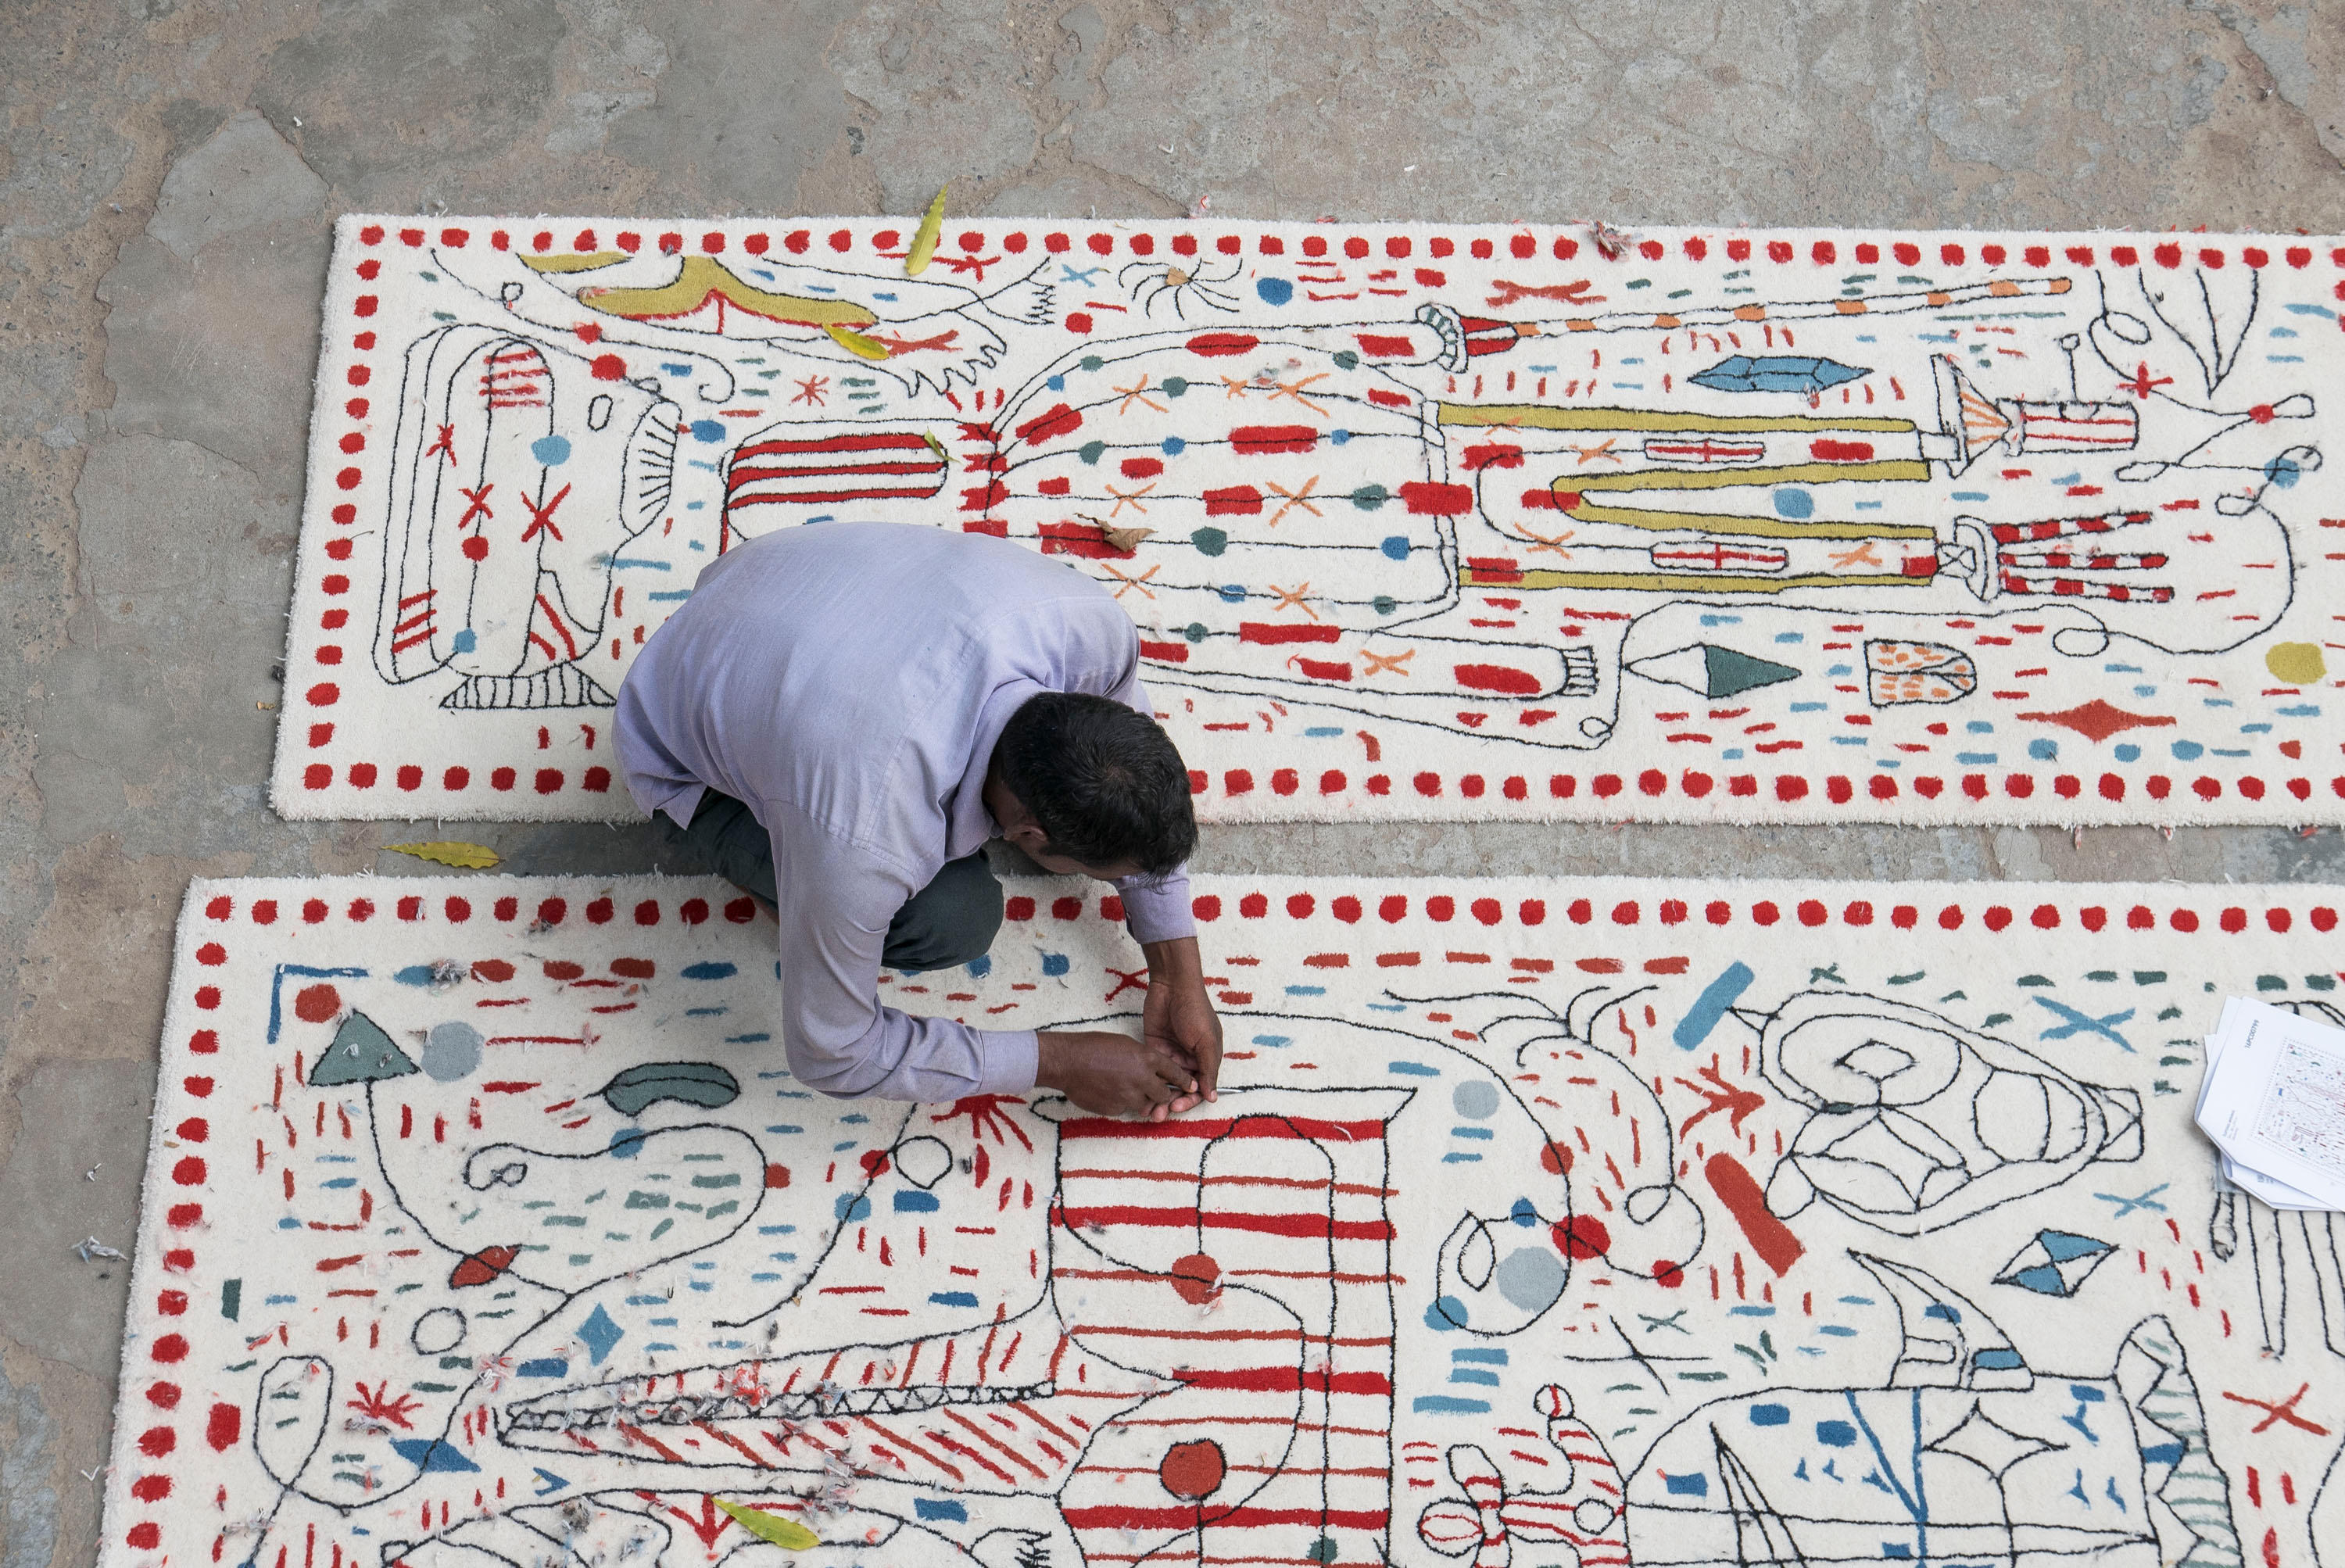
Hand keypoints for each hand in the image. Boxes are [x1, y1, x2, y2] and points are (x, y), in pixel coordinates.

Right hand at [1036, 1030, 1199, 1120]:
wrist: (1068, 1061)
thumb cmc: (1093, 1046)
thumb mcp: (1126, 1044)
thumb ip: (1142, 1059)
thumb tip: (1151, 1072)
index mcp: (1147, 1059)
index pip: (1174, 1073)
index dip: (1184, 1081)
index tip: (1190, 1086)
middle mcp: (1142, 1079)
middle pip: (1163, 1095)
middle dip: (1160, 1094)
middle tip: (1151, 1090)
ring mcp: (1129, 1097)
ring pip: (1143, 1104)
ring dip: (1137, 1098)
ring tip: (1118, 1085)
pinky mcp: (1116, 1109)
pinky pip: (1123, 1108)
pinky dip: (1118, 1102)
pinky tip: (1104, 1090)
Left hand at [1142, 936, 1221, 1114]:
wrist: (1172, 985)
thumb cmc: (1195, 1010)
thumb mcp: (1207, 1042)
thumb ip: (1208, 1070)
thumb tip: (1213, 1097)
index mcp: (1206, 1058)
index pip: (1200, 1087)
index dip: (1190, 1100)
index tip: (1178, 1106)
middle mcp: (1189, 1059)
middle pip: (1181, 1089)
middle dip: (1172, 1102)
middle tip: (1160, 1113)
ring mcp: (1171, 1054)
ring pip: (1165, 1083)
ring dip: (1159, 1097)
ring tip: (1150, 1110)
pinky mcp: (1154, 1047)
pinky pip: (1152, 1069)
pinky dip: (1149, 1081)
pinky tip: (1142, 1092)